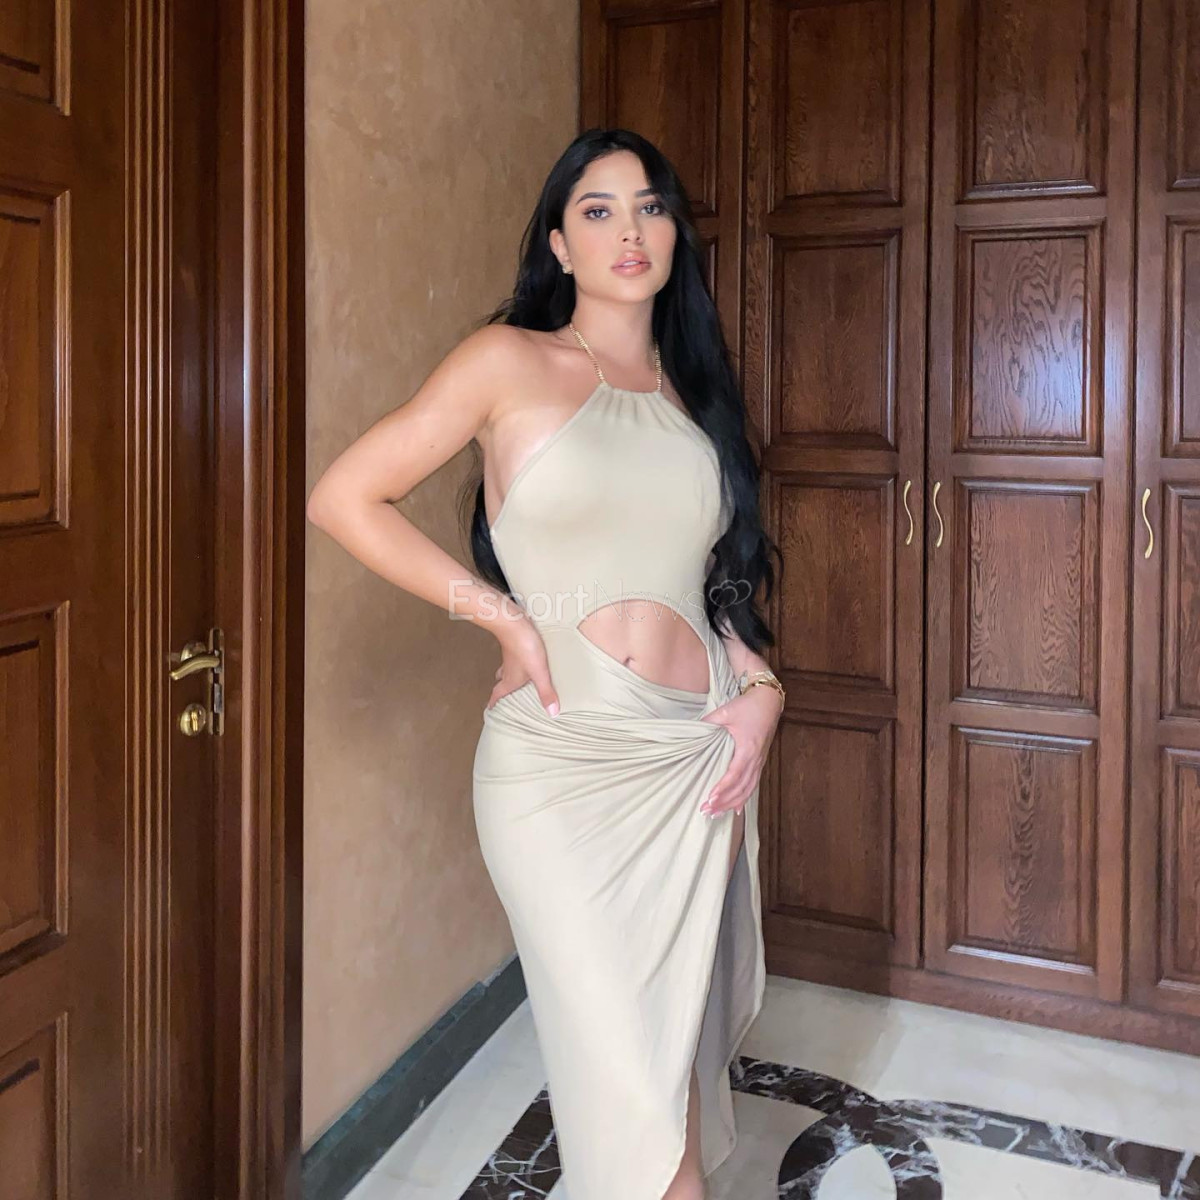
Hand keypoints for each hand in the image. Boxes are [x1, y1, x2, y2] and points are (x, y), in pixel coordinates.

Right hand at [487, 615, 560, 715]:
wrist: (514, 623)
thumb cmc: (525, 648)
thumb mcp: (539, 672)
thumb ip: (546, 692)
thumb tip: (552, 714)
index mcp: (510, 680)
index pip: (498, 694)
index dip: (493, 702)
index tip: (490, 709)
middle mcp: (507, 670)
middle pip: (501, 682)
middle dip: (502, 690)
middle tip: (506, 696)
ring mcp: (510, 657)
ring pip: (506, 669)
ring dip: (509, 675)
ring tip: (518, 680)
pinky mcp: (515, 645)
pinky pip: (513, 657)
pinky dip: (516, 662)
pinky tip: (526, 660)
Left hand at [697, 684, 781, 816]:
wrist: (768, 702)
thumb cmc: (748, 706)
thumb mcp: (725, 711)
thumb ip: (708, 723)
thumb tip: (691, 734)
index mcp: (748, 747)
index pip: (735, 773)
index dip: (723, 787)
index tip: (711, 797)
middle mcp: (756, 759)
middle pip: (741, 787)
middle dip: (724, 801)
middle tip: (706, 811)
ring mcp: (759, 762)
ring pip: (747, 789)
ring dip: (732, 803)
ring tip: (716, 814)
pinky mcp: (759, 762)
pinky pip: (752, 785)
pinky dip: (743, 798)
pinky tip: (735, 810)